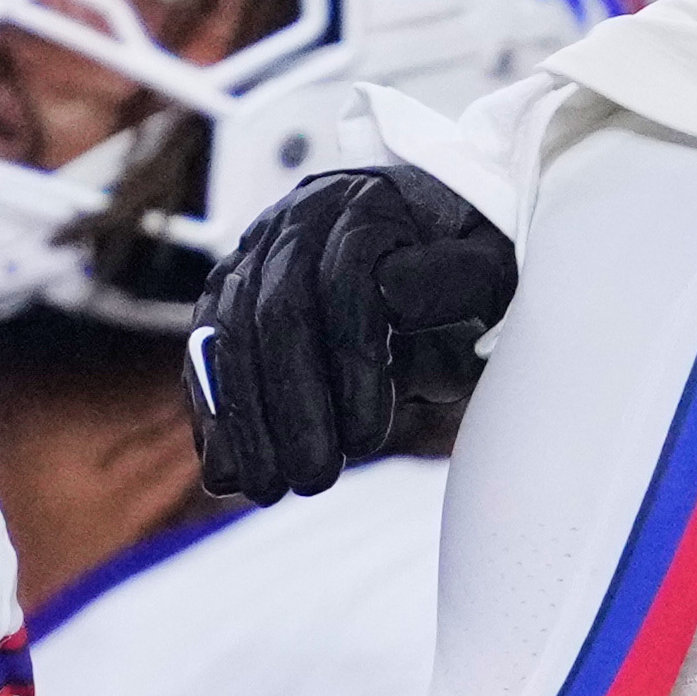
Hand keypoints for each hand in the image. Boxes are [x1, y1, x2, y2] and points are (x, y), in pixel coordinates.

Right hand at [189, 163, 512, 502]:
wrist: (426, 232)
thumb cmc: (466, 263)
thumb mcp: (490, 267)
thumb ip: (454, 280)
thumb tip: (394, 296)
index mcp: (367, 207)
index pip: (346, 283)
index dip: (353, 366)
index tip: (369, 438)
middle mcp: (298, 221)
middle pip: (277, 311)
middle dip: (291, 405)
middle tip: (311, 478)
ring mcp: (254, 253)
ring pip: (229, 333)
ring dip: (244, 418)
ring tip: (266, 488)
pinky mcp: (229, 290)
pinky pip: (207, 350)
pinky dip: (214, 410)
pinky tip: (226, 467)